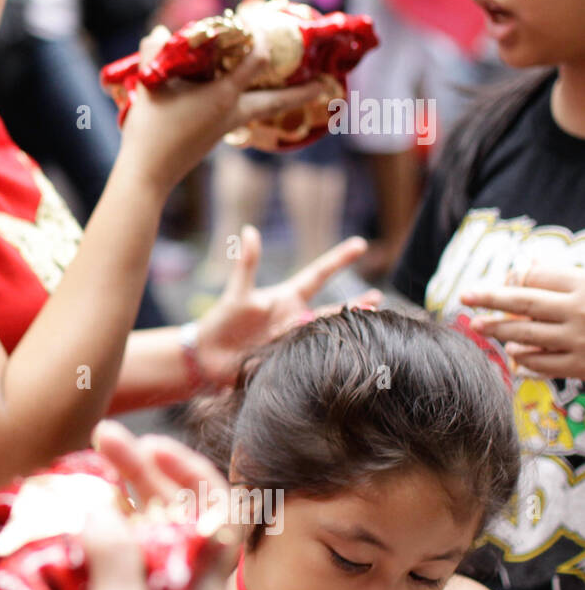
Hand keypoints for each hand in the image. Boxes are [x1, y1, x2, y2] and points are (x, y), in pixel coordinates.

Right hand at [47, 427, 234, 589]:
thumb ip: (119, 559)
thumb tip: (101, 506)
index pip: (219, 518)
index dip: (193, 474)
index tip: (154, 445)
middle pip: (168, 516)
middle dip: (139, 473)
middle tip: (102, 439)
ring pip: (128, 535)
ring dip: (105, 497)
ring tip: (76, 466)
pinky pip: (95, 563)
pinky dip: (78, 534)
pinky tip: (56, 517)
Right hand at [119, 26, 330, 192]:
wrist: (148, 173)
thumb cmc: (150, 129)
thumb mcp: (149, 86)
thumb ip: (154, 55)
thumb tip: (159, 34)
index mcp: (222, 96)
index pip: (256, 63)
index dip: (264, 42)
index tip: (267, 28)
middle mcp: (232, 113)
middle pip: (277, 101)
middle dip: (303, 93)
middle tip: (326, 86)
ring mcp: (225, 129)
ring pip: (264, 112)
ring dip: (283, 102)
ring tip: (301, 93)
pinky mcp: (215, 139)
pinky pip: (244, 118)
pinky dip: (253, 107)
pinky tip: (248, 102)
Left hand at [196, 226, 381, 386]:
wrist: (209, 358)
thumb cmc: (223, 322)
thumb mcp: (239, 293)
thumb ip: (247, 264)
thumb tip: (249, 230)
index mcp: (287, 298)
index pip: (319, 274)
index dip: (339, 259)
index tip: (360, 244)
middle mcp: (297, 317)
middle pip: (335, 307)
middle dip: (358, 303)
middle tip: (380, 298)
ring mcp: (297, 338)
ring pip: (332, 331)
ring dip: (352, 328)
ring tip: (377, 324)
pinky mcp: (294, 359)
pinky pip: (320, 356)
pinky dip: (338, 354)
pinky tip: (357, 355)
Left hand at [461, 265, 584, 379]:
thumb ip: (567, 278)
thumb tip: (531, 263)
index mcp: (584, 286)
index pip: (537, 277)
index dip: (517, 277)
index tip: (507, 279)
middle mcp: (579, 312)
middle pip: (523, 302)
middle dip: (490, 299)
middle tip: (464, 297)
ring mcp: (579, 340)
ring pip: (525, 334)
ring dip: (498, 330)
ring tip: (477, 325)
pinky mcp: (580, 367)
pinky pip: (540, 363)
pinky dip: (521, 358)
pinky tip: (513, 353)